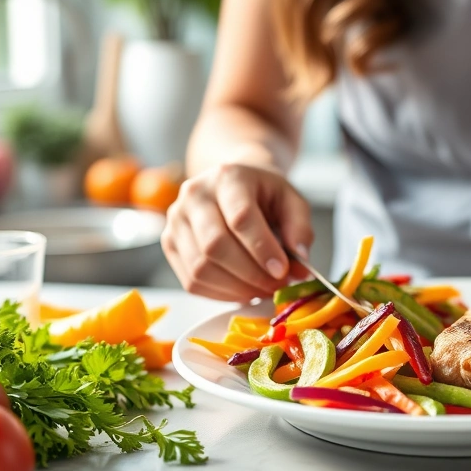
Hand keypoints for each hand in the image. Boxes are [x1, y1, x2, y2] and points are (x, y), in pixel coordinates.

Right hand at [162, 163, 313, 301]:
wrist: (233, 185)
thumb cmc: (264, 194)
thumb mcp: (292, 200)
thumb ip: (300, 230)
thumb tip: (301, 266)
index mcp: (228, 177)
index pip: (241, 218)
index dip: (262, 249)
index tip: (282, 271)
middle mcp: (194, 195)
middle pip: (215, 246)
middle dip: (250, 274)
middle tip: (276, 286)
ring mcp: (176, 220)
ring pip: (201, 268)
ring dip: (236, 288)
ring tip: (262, 289)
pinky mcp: (169, 243)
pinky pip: (191, 281)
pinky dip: (220, 294)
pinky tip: (243, 290)